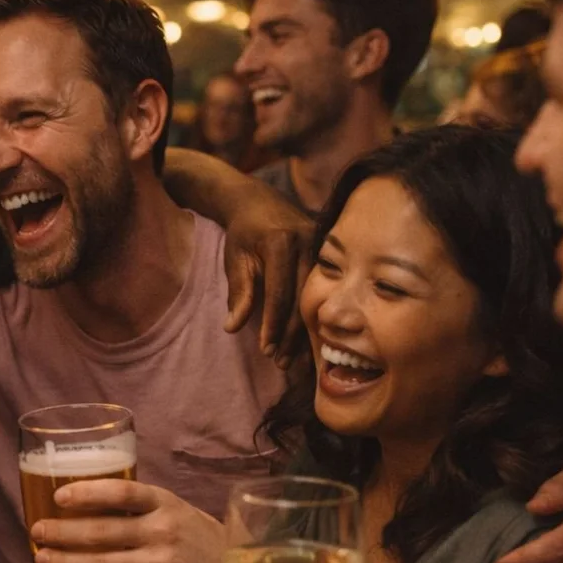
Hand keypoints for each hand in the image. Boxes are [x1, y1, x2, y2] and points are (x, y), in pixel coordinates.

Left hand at [30, 481, 223, 562]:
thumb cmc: (199, 541)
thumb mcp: (178, 512)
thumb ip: (142, 507)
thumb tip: (87, 500)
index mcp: (166, 504)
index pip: (122, 493)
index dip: (87, 493)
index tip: (58, 496)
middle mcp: (162, 532)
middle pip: (102, 531)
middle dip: (62, 531)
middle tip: (36, 530)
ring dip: (65, 561)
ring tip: (42, 558)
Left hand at [222, 180, 311, 366]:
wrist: (257, 201)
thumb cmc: (243, 233)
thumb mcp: (235, 260)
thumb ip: (238, 292)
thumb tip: (232, 327)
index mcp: (281, 242)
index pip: (280, 292)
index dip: (273, 323)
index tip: (266, 349)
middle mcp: (308, 242)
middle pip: (302, 299)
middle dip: (289, 334)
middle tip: (278, 361)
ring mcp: (323, 246)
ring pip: (316, 298)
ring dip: (303, 331)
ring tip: (290, 358)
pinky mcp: (330, 253)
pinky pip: (323, 291)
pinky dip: (313, 317)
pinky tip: (305, 340)